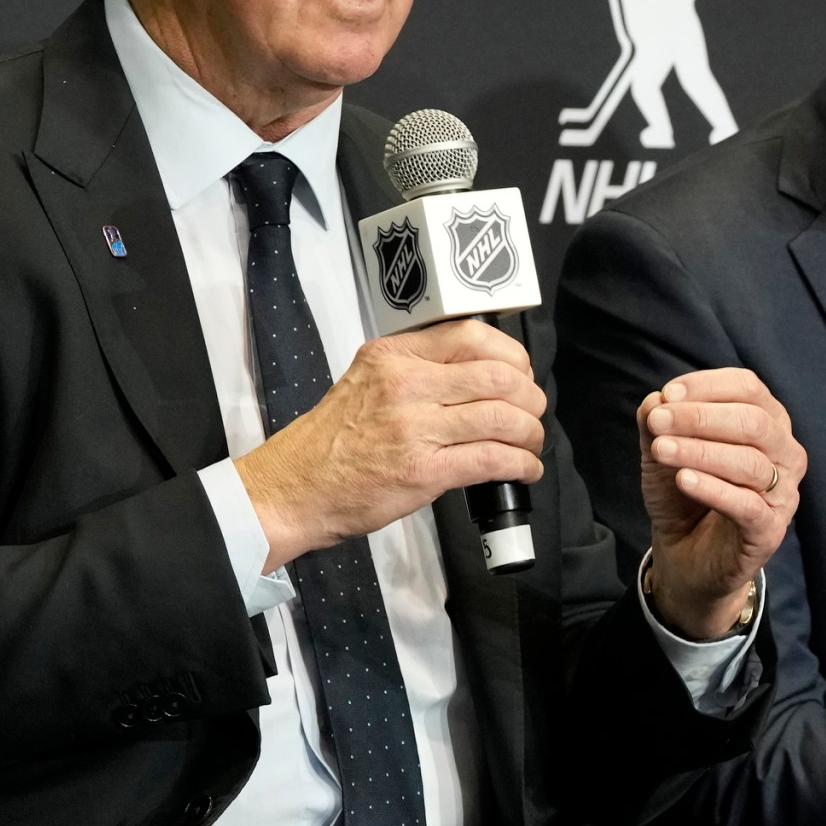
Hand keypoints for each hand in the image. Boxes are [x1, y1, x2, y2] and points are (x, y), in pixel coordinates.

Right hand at [236, 319, 543, 568]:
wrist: (294, 488)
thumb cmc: (331, 441)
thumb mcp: (366, 380)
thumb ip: (416, 369)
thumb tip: (478, 372)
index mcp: (393, 357)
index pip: (472, 336)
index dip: (511, 356)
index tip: (519, 374)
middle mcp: (406, 385)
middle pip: (499, 377)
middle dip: (530, 397)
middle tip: (532, 413)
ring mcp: (415, 428)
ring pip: (503, 418)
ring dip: (530, 433)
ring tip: (530, 444)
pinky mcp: (424, 471)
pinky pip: (493, 460)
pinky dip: (521, 465)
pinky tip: (524, 469)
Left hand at [640, 369, 805, 639]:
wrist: (687, 557)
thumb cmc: (684, 496)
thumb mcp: (663, 452)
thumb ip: (659, 423)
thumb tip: (654, 399)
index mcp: (768, 423)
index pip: (749, 388)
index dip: (708, 386)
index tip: (668, 395)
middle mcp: (785, 454)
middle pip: (754, 422)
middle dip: (701, 417)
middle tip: (658, 421)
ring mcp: (783, 494)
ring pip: (751, 462)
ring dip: (700, 451)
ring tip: (661, 450)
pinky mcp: (770, 531)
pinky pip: (748, 505)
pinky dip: (714, 489)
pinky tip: (684, 480)